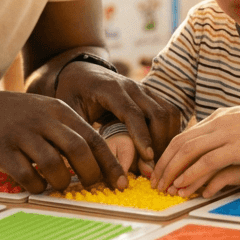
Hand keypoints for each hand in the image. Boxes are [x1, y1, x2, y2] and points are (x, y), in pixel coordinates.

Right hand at [0, 90, 125, 193]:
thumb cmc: (16, 116)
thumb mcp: (46, 111)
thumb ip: (70, 131)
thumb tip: (98, 161)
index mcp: (58, 110)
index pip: (93, 138)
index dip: (110, 163)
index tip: (120, 182)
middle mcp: (43, 120)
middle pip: (78, 150)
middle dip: (91, 174)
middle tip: (92, 187)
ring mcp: (22, 134)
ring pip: (53, 164)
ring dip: (62, 182)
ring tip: (59, 185)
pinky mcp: (2, 150)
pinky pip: (27, 174)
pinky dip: (37, 185)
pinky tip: (37, 185)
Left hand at [56, 61, 180, 171]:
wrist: (82, 72)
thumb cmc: (73, 93)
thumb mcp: (69, 110)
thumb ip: (79, 131)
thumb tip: (88, 161)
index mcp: (110, 89)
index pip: (132, 113)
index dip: (142, 136)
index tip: (148, 157)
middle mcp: (132, 86)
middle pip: (158, 113)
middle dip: (160, 141)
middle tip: (154, 167)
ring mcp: (144, 89)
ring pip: (169, 112)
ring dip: (168, 137)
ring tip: (159, 161)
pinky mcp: (151, 95)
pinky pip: (170, 112)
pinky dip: (170, 131)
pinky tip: (161, 149)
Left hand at [151, 96, 239, 197]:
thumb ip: (231, 134)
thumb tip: (223, 147)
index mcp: (220, 118)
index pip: (186, 135)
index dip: (170, 154)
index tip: (162, 170)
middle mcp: (218, 123)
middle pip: (181, 143)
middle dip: (165, 164)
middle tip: (155, 182)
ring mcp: (226, 134)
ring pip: (188, 152)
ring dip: (173, 171)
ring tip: (164, 188)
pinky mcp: (237, 147)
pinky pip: (206, 162)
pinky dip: (191, 175)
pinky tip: (184, 186)